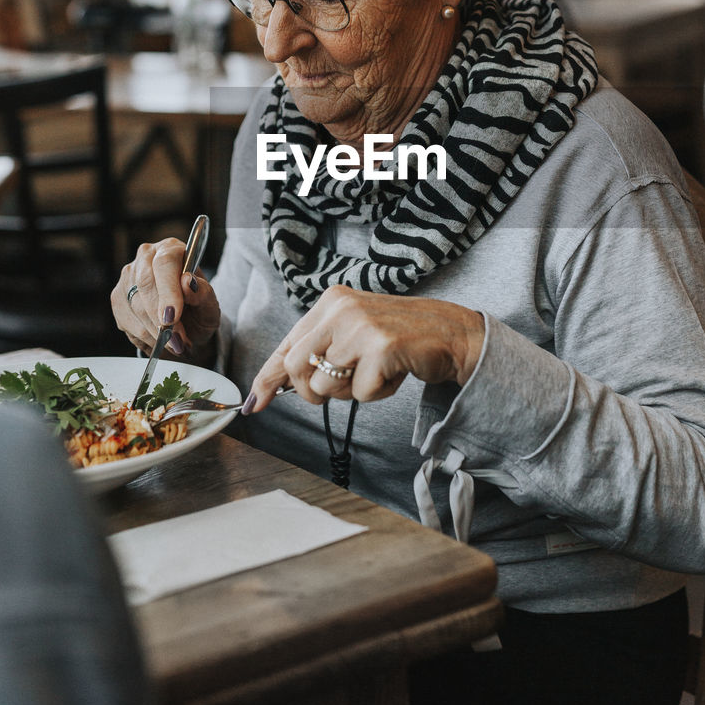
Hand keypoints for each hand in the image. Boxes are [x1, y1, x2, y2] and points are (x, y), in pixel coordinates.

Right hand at [111, 237, 220, 356]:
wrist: (188, 324)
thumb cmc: (199, 309)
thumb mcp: (210, 304)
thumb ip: (203, 293)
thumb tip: (188, 282)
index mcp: (171, 249)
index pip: (164, 264)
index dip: (167, 291)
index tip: (173, 317)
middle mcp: (146, 257)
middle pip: (145, 284)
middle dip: (160, 318)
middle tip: (176, 341)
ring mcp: (128, 276)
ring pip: (134, 306)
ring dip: (154, 332)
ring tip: (174, 343)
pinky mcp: (118, 297)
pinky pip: (126, 321)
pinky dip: (144, 337)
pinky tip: (159, 340)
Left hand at [245, 285, 484, 411]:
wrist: (451, 333)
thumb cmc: (399, 338)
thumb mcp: (353, 333)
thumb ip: (319, 351)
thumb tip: (276, 385)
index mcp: (330, 301)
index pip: (287, 344)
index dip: (267, 377)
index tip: (253, 403)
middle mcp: (341, 308)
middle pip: (296, 368)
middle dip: (309, 393)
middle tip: (332, 394)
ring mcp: (361, 327)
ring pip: (326, 385)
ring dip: (350, 393)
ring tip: (375, 374)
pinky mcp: (381, 348)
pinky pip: (361, 394)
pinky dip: (377, 394)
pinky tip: (394, 374)